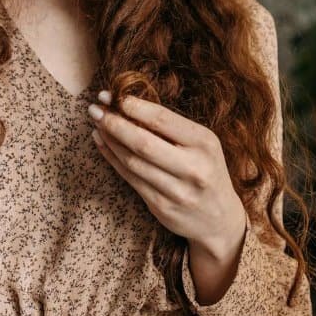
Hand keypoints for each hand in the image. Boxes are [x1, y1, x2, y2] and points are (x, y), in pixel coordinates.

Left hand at [87, 92, 246, 259]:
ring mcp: (176, 191)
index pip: (163, 120)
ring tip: (97, 124)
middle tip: (95, 109)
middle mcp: (193, 168)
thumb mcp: (202, 144)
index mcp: (204, 143)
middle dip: (115, 123)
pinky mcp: (161, 206)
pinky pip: (130, 178)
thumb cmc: (206, 170)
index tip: (115, 97)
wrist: (219, 218)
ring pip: (132, 161)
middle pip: (143, 142)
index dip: (135, 107)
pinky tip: (102, 144)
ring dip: (109, 140)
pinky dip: (112, 158)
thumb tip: (129, 104)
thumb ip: (172, 128)